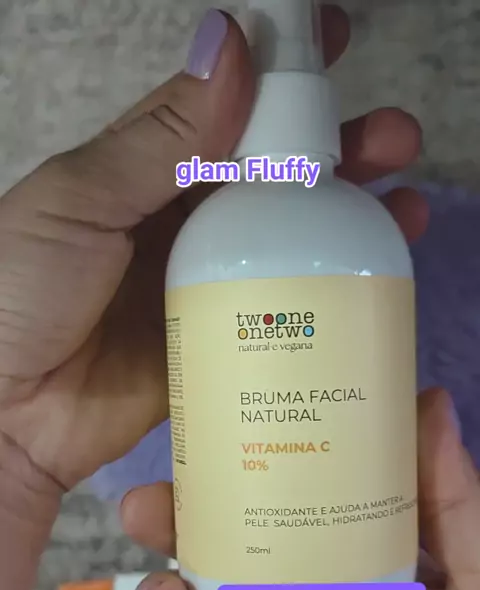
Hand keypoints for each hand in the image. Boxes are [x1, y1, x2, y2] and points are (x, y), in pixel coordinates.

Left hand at [0, 5, 426, 490]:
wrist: (7, 413)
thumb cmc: (22, 294)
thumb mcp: (79, 202)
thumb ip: (158, 139)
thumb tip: (230, 44)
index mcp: (141, 172)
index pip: (222, 109)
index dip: (279, 77)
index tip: (334, 46)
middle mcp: (179, 221)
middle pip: (270, 176)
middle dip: (335, 151)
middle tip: (393, 139)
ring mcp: (203, 285)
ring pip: (285, 239)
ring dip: (345, 217)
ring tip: (403, 204)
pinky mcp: (218, 343)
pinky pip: (280, 312)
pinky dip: (325, 293)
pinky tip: (369, 279)